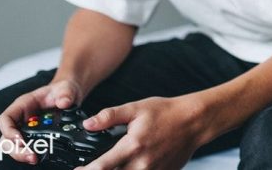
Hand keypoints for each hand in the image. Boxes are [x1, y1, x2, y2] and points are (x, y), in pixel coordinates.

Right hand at [0, 78, 83, 164]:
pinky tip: (42, 157)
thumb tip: (64, 103)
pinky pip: (28, 148)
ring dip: (22, 155)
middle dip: (15, 149)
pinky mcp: (35, 137)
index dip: (8, 131)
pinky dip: (32, 154)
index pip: (5, 119)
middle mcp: (21, 119)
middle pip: (6, 138)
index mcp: (22, 105)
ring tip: (35, 159)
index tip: (20, 140)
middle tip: (30, 155)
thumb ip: (65, 94)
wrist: (69, 96)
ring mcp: (27, 129)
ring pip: (14, 146)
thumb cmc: (62, 90)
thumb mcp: (66, 88)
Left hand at [81, 95, 205, 169]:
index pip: (101, 167)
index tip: (77, 169)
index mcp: (132, 146)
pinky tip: (130, 167)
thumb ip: (110, 116)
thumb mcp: (136, 108)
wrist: (194, 121)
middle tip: (94, 167)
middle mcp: (141, 164)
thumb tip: (88, 124)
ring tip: (112, 167)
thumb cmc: (166, 113)